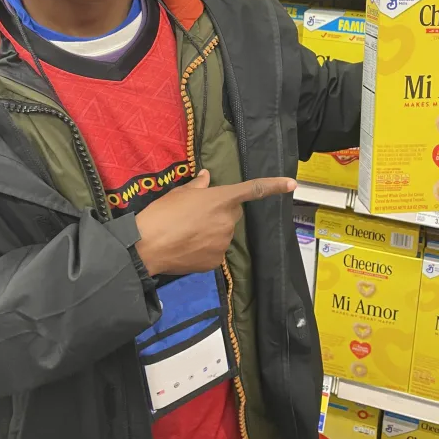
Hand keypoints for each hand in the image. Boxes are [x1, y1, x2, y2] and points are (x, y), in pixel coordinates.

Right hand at [135, 169, 295, 275]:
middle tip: (197, 215)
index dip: (274, 186)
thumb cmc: (161, 213)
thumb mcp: (179, 193)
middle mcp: (228, 220)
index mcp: (221, 199)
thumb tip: (206, 177)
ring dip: (212, 231)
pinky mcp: (216, 261)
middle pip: (232, 213)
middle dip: (220, 212)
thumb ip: (197, 186)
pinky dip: (205, 248)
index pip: (253, 190)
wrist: (146, 246)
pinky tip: (188, 247)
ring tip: (187, 232)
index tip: (292, 184)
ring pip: (223, 233)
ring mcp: (223, 243)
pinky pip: (215, 251)